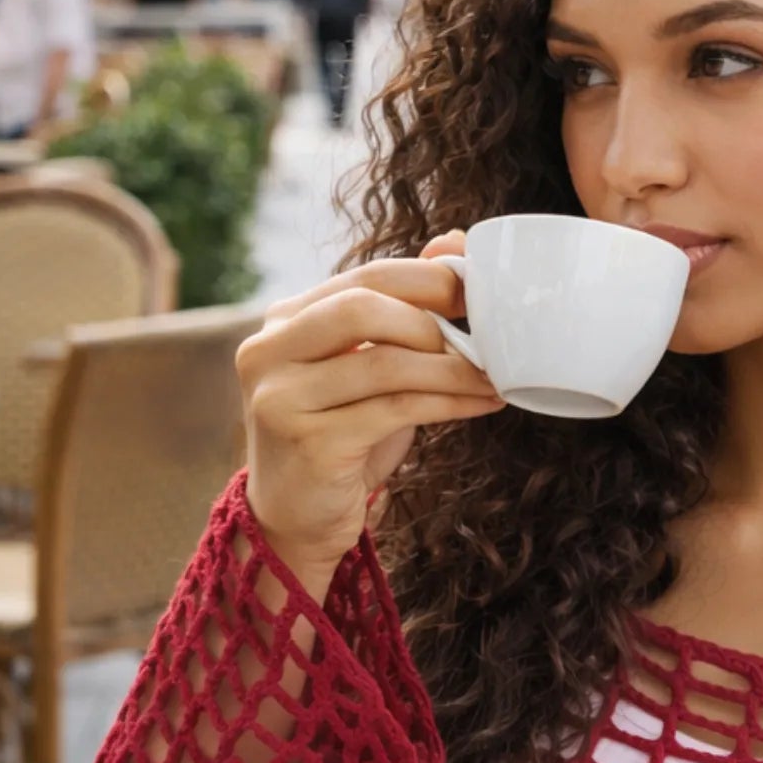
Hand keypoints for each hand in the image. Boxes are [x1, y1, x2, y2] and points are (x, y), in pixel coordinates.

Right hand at [236, 232, 501, 587]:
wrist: (297, 518)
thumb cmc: (342, 435)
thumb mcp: (365, 367)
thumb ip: (398, 312)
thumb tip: (452, 243)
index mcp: (282, 322)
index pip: (362, 278)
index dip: (426, 278)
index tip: (475, 291)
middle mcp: (268, 352)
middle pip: (361, 308)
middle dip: (432, 320)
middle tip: (482, 338)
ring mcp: (281, 398)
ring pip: (383, 363)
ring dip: (452, 367)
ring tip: (494, 375)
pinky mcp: (309, 443)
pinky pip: (394, 409)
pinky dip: (449, 402)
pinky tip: (483, 403)